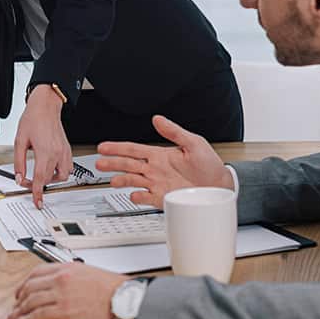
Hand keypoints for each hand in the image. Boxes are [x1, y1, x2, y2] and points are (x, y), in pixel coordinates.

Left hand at [7, 263, 128, 318]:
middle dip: (19, 299)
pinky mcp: (63, 311)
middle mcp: (61, 278)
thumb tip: (65, 288)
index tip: (21, 291)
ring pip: (30, 302)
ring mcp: (61, 294)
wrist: (127, 299)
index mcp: (68, 267)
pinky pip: (36, 316)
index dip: (25, 283)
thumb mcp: (91, 274)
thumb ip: (74, 278)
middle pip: (30, 287)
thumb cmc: (116, 290)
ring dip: (18, 312)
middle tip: (15, 308)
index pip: (37, 272)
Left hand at [14, 85, 72, 207]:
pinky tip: (51, 168)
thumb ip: (19, 162)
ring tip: (42, 176)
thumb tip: (19, 177)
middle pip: (50, 179)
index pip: (41, 179)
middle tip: (27, 181)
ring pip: (63, 176)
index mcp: (45, 151)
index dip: (37, 192)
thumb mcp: (19, 141)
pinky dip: (61, 172)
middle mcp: (58, 153)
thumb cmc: (33, 119)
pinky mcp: (68, 149)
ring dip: (52, 179)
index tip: (37, 202)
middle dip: (39, 184)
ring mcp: (65, 152)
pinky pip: (68, 167)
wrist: (45, 107)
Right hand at [95, 115, 234, 207]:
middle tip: (99, 162)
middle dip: (112, 163)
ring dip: (121, 180)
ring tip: (111, 180)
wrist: (220, 186)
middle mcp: (156, 170)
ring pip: (133, 181)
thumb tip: (158, 119)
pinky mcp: (163, 198)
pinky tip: (134, 195)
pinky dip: (139, 198)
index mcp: (160, 155)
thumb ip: (174, 132)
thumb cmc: (209, 165)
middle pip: (128, 165)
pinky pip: (147, 198)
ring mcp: (158, 184)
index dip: (118, 147)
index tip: (103, 146)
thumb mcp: (194, 142)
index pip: (134, 149)